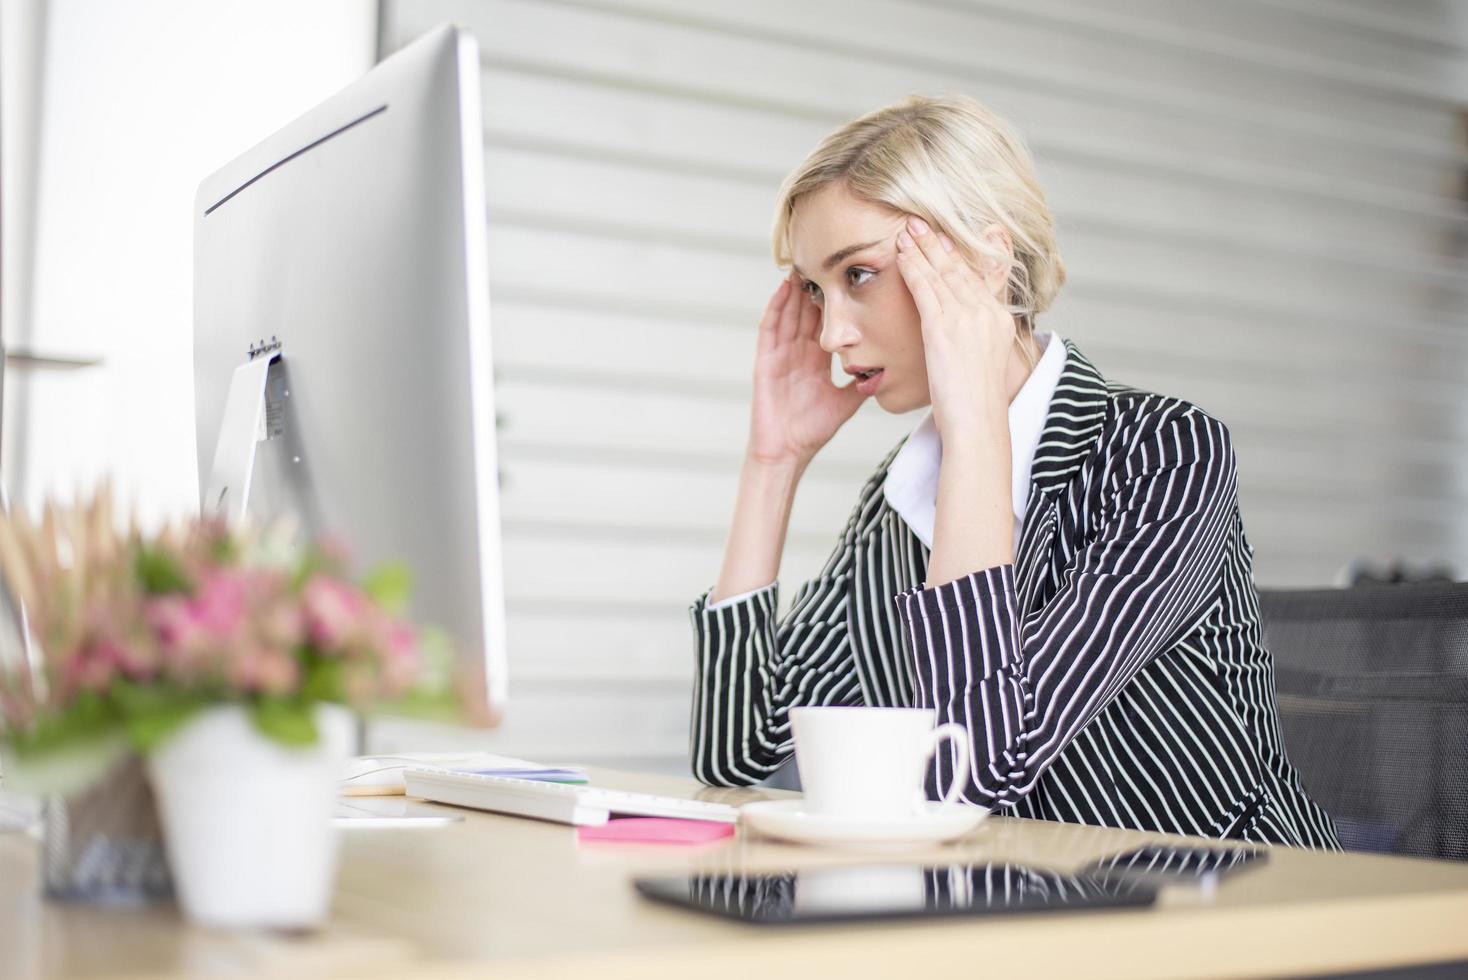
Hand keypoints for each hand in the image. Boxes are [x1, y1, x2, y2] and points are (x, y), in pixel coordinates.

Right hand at [745, 271, 868, 466]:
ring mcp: (780, 355)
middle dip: (814, 288)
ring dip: (795, 290)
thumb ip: (861, 385)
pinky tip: (784, 288)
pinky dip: (776, 307)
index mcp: (815, 361)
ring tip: (805, 264)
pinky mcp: (765, 361)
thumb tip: (886, 371)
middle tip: (825, 259)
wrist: (787, 452)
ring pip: (788, 314)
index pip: (826, 324)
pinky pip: (770, 328)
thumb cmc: (811, 431)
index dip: (834, 302)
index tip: (848, 280)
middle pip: (806, 312)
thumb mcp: (845, 403)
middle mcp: (797, 353)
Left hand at [894, 216, 1015, 441]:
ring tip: (906, 230)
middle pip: (960, 269)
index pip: (977, 279)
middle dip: (938, 244)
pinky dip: (912, 266)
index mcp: (999, 320)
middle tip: (921, 223)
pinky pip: (925, 288)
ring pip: (941, 273)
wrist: (976, 421)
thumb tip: (961, 342)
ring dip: (921, 248)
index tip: (945, 237)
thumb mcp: (982, 364)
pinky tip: (900, 252)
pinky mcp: (944, 326)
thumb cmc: (974, 403)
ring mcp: (967, 318)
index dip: (958, 256)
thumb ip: (975, 342)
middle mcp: (986, 313)